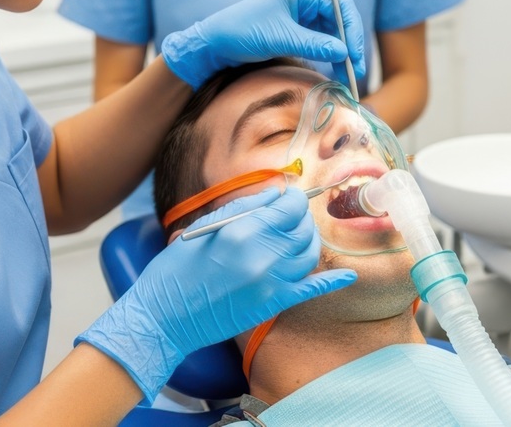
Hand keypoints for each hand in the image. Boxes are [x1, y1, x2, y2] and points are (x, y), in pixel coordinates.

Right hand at [76, 188, 356, 399]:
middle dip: (300, 217)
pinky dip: (333, 280)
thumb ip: (243, 208)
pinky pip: (312, 289)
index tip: (288, 196)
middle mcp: (262, 256)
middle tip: (290, 215)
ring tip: (298, 235)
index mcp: (241, 232)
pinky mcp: (273, 305)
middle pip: (302, 228)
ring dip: (308, 240)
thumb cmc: (175, 270)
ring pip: (310, 254)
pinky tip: (346, 274)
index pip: (287, 206)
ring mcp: (271, 283)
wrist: (164, 318)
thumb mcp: (204, 228)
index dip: (292, 198)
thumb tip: (275, 191)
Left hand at [160, 0, 366, 88]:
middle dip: (349, 45)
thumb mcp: (281, 38)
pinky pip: (322, 42)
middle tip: (355, 71)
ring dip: (341, 54)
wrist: (216, 43)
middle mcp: (305, 0)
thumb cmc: (243, 31)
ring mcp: (302, 16)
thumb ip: (314, 44)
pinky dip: (329, 57)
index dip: (352, 29)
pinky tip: (333, 72)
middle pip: (340, 19)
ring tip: (346, 77)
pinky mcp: (297, 31)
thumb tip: (344, 52)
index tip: (354, 54)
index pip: (340, 4)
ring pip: (333, 34)